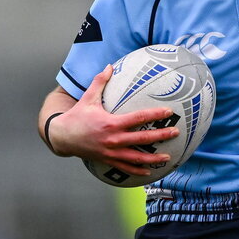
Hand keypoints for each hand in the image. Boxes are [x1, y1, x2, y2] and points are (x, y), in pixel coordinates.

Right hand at [48, 65, 180, 176]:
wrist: (62, 137)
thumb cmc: (77, 116)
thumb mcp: (88, 97)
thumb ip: (100, 81)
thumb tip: (110, 65)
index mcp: (111, 123)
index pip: (138, 118)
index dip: (155, 115)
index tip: (169, 112)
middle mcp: (114, 139)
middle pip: (143, 139)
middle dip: (161, 136)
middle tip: (176, 132)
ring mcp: (111, 152)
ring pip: (137, 158)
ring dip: (153, 158)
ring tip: (168, 157)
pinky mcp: (108, 160)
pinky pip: (125, 168)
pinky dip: (138, 171)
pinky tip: (149, 172)